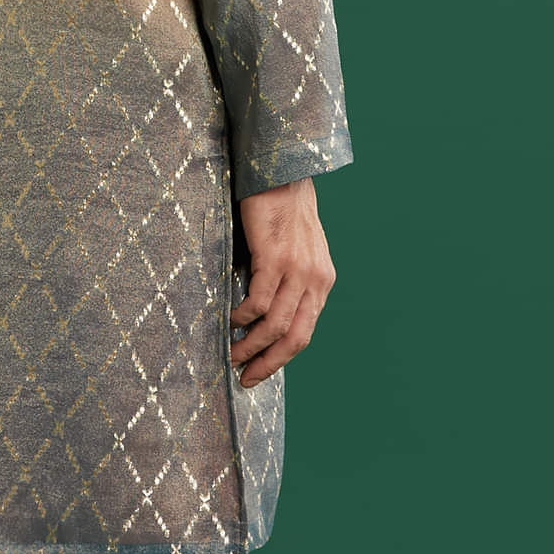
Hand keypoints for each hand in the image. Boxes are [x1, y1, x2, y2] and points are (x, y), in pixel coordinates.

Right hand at [229, 178, 336, 385]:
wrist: (282, 175)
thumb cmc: (282, 214)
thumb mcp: (296, 254)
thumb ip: (288, 284)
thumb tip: (263, 318)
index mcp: (322, 282)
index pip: (305, 333)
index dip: (281, 359)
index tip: (258, 374)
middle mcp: (315, 279)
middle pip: (294, 337)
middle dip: (268, 363)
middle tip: (245, 377)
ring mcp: (298, 269)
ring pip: (276, 323)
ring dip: (252, 344)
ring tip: (231, 353)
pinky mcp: (276, 256)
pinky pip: (260, 300)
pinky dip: (244, 316)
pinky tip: (231, 320)